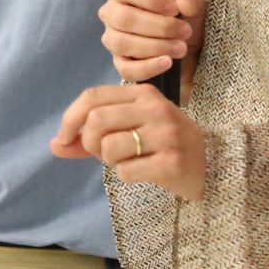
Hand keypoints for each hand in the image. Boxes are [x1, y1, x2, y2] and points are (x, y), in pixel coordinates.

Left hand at [50, 81, 206, 202]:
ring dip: (110, 162)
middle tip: (105, 154)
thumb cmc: (164, 145)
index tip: (64, 139)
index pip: (92, 97)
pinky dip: (127, 175)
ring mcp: (165, 134)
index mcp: (143, 93)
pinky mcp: (172, 161)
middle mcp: (154, 108)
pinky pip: (127, 171)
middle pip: (96, 121)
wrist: (213, 164)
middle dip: (90, 144)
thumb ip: (92, 136)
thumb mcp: (132, 129)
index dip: (70, 119)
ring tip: (128, 161)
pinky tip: (145, 172)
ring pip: (110, 147)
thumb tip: (54, 145)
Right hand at [97, 0, 207, 83]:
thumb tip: (184, 3)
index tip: (175, 9)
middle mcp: (112, 14)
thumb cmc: (185, 18)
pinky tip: (167, 63)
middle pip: (125, 19)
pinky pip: (126, 69)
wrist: (191, 50)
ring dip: (156, 46)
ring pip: (123, 44)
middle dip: (160, 27)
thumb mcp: (194, 2)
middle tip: (185, 32)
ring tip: (181, 48)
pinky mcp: (120, 64)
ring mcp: (113, 40)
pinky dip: (148, 67)